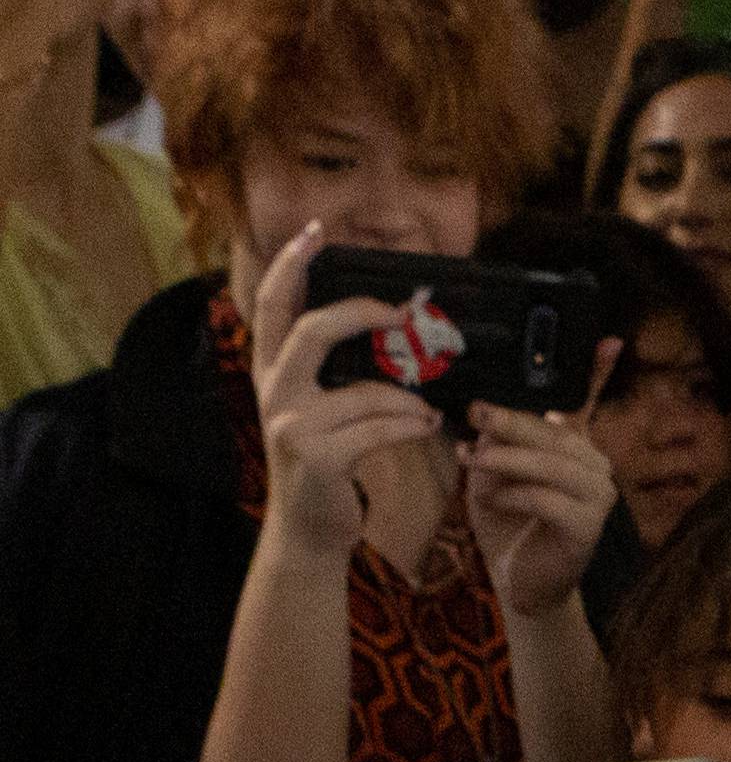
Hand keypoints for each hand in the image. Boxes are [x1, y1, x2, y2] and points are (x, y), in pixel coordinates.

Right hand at [250, 225, 443, 560]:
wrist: (308, 532)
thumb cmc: (325, 465)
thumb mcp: (319, 410)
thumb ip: (336, 371)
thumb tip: (391, 327)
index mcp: (272, 371)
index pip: (272, 306)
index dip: (290, 264)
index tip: (314, 230)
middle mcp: (274, 392)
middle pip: (312, 330)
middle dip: (360, 313)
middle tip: (399, 313)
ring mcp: (292, 426)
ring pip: (365, 391)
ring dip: (408, 398)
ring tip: (428, 409)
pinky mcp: (317, 457)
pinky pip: (378, 428)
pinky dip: (410, 426)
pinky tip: (426, 428)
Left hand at [463, 402, 616, 616]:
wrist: (522, 583)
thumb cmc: (511, 528)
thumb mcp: (494, 480)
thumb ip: (496, 449)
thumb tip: (487, 421)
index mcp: (579, 453)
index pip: (547, 425)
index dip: (512, 414)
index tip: (475, 408)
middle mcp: (596, 471)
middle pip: (556, 439)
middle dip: (513, 426)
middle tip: (477, 417)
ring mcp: (598, 500)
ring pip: (556, 467)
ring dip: (511, 460)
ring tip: (475, 461)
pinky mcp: (589, 529)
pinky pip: (550, 502)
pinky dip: (516, 496)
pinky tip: (490, 501)